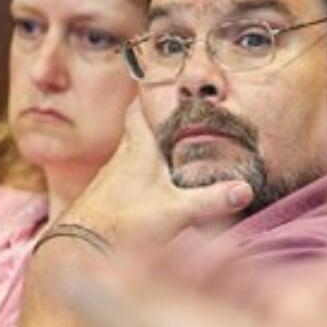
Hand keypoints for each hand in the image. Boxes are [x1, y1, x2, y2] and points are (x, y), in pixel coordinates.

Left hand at [60, 101, 253, 247]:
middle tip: (173, 114)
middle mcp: (122, 155)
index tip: (160, 78)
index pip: (140, 107)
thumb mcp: (176, 211)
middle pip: (137, 127)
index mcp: (139, 148)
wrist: (81, 248)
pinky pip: (125, 173)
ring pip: (131, 151)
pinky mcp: (106, 195)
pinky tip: (149, 186)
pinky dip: (138, 172)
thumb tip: (244, 190)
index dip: (149, 92)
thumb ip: (211, 200)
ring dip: (147, 147)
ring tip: (167, 148)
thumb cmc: (125, 222)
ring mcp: (111, 175)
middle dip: (153, 119)